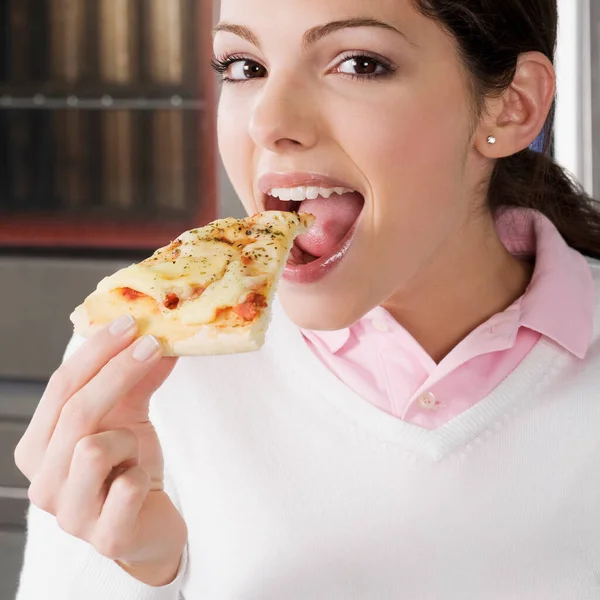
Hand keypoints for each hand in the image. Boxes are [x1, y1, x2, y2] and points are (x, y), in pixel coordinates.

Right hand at [14, 315, 186, 586]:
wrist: (149, 523)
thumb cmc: (128, 468)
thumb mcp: (129, 417)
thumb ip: (137, 379)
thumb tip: (160, 335)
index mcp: (38, 447)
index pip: (60, 386)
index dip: (95, 351)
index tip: (130, 322)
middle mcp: (43, 481)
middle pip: (76, 410)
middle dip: (118, 370)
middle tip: (153, 343)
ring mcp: (69, 514)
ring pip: (93, 448)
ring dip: (128, 439)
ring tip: (133, 451)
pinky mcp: (105, 538)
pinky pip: (128, 487)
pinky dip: (142, 475)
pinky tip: (140, 483)